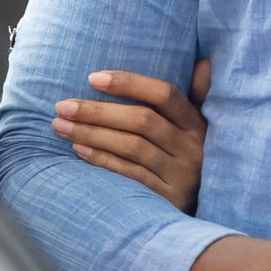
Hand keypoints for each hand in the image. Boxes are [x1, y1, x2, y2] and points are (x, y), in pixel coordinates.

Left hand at [52, 59, 210, 208]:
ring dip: (92, 135)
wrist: (209, 208)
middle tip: (62, 106)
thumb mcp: (204, 128)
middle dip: (98, 112)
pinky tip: (79, 150)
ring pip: (132, 147)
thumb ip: (200, 95)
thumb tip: (203, 62)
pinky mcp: (168, 197)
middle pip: (142, 121)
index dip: (129, 83)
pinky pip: (130, 174)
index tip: (92, 78)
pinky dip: (102, 161)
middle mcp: (191, 146)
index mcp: (196, 123)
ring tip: (60, 126)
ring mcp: (181, 174)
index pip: (164, 94)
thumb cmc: (193, 158)